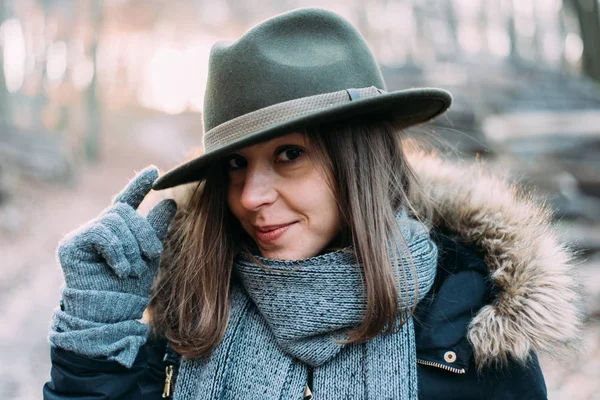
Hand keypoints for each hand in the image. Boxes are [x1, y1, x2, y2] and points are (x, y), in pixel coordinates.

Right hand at [57, 166, 176, 297]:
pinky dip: (117, 251)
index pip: (127, 201)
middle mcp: (98, 228)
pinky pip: (101, 233)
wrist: (111, 314)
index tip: (155, 171)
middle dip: (143, 232)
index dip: (139, 185)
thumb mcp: (149, 255)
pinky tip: (121, 269)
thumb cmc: (129, 289)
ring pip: (114, 220)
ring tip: (133, 270)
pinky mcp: (70, 246)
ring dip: (131, 246)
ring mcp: (82, 236)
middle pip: (124, 210)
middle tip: (153, 255)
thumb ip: (155, 229)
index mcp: (117, 230)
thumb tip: (169, 202)